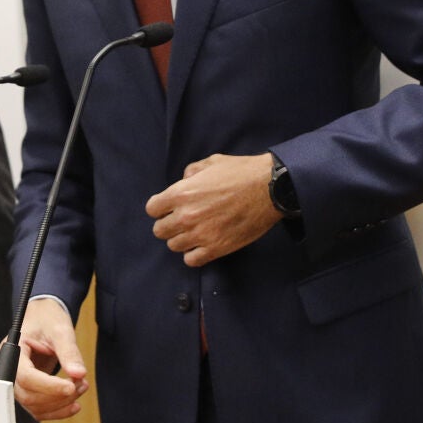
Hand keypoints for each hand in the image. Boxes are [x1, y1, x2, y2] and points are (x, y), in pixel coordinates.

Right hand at [12, 298, 88, 421]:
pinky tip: (73, 403)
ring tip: (81, 387)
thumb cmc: (47, 319)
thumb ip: (69, 351)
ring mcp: (19, 381)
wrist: (44, 318)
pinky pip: (39, 409)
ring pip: (34, 406)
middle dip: (58, 396)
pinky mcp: (29, 389)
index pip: (25, 376)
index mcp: (14, 350)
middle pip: (29, 395)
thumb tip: (79, 373)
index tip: (71, 387)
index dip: (48, 386)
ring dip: (60, 404)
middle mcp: (12, 368)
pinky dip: (57, 410)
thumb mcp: (60, 330)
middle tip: (81, 384)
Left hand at [147, 153, 277, 266]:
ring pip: (174, 246)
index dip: (160, 208)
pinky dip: (193, 254)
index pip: (152, 209)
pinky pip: (191, 260)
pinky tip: (202, 245)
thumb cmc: (242, 172)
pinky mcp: (216, 249)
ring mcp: (200, 235)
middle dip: (169, 224)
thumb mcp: (212, 162)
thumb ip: (192, 171)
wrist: (270, 189)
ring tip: (195, 232)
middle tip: (182, 220)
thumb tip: (185, 180)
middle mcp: (186, 216)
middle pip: (160, 230)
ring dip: (182, 239)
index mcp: (181, 193)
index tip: (168, 207)